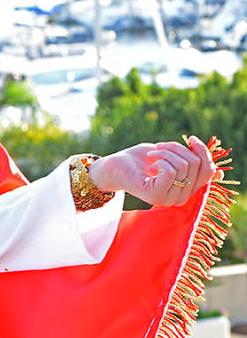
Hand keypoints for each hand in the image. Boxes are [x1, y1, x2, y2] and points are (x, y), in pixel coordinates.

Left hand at [90, 135, 218, 206]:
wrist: (116, 165)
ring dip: (166, 152)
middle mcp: (180, 198)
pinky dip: (160, 158)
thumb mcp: (174, 158)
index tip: (191, 139)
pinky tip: (149, 163)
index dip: (204, 152)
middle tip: (159, 148)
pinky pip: (170, 170)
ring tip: (152, 155)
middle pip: (196, 164)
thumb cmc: (143, 160)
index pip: (209, 171)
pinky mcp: (155, 196)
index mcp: (187, 190)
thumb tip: (220, 175)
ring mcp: (168, 199)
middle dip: (178, 148)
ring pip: (183, 165)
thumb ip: (195, 166)